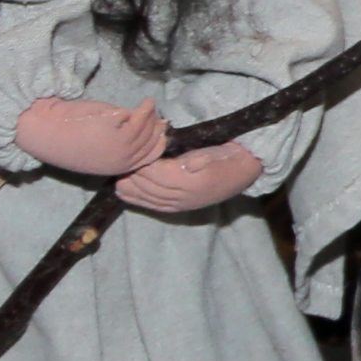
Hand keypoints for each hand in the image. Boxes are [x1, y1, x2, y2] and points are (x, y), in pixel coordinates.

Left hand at [13, 96, 168, 179]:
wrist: (45, 131)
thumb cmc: (68, 137)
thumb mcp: (100, 145)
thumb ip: (120, 140)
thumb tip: (142, 125)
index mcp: (116, 168)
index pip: (150, 157)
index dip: (158, 142)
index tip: (162, 129)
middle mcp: (121, 161)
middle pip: (151, 142)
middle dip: (157, 128)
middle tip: (158, 116)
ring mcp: (119, 147)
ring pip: (146, 129)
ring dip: (151, 115)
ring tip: (150, 104)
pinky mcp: (114, 131)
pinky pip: (137, 118)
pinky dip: (144, 109)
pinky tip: (145, 103)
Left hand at [113, 143, 264, 217]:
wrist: (242, 172)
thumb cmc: (225, 157)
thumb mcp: (213, 153)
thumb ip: (198, 158)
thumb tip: (186, 163)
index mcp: (192, 180)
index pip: (158, 173)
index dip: (144, 164)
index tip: (135, 152)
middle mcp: (185, 196)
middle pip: (150, 186)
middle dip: (133, 175)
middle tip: (122, 162)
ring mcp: (181, 203)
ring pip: (149, 197)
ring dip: (131, 188)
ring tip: (119, 177)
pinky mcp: (179, 208)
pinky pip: (154, 206)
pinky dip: (136, 199)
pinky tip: (123, 192)